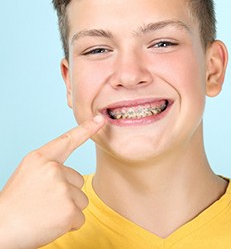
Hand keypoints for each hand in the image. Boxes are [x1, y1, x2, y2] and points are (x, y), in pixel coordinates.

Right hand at [0, 115, 104, 248]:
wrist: (1, 232)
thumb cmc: (15, 205)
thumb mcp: (28, 175)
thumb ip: (50, 168)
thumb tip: (73, 177)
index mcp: (40, 159)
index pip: (68, 140)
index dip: (86, 129)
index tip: (100, 119)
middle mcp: (53, 169)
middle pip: (78, 180)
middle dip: (66, 194)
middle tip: (43, 203)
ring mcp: (62, 188)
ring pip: (81, 199)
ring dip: (68, 209)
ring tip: (45, 214)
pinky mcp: (69, 209)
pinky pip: (80, 217)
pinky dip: (69, 224)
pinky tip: (50, 224)